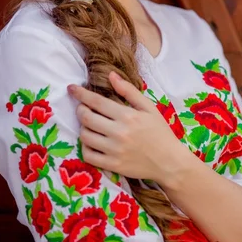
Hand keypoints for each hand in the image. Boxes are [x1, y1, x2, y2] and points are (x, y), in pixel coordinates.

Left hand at [68, 72, 182, 182]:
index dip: (81, 93)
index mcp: (128, 116)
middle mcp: (119, 133)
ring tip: (89, 124)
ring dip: (83, 127)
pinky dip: (85, 147)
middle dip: (80, 109)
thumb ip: (129, 91)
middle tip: (83, 108)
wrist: (170, 162)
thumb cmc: (160, 132)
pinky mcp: (112, 166)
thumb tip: (111, 75)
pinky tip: (91, 141)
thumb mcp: (149, 108)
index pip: (97, 102)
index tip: (71, 88)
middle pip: (86, 118)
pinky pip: (88, 155)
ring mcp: (114, 151)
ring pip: (85, 136)